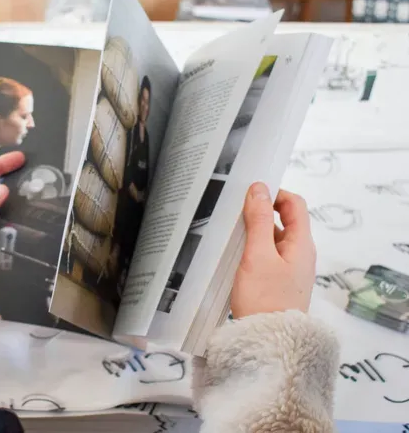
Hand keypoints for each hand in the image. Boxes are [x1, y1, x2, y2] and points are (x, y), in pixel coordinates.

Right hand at [230, 182, 316, 318]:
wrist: (267, 343)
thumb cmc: (264, 299)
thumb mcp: (258, 254)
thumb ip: (259, 220)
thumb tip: (259, 188)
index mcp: (301, 244)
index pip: (295, 204)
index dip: (275, 193)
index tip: (250, 194)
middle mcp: (300, 254)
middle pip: (284, 220)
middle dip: (261, 211)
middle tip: (235, 212)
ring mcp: (289, 270)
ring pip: (273, 239)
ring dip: (255, 231)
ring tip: (231, 233)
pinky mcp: (277, 283)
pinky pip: (266, 256)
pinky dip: (252, 249)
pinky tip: (235, 255)